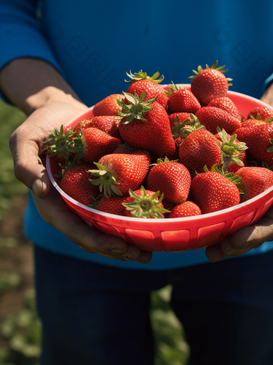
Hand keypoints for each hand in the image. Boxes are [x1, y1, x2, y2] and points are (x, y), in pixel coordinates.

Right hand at [10, 97, 151, 263]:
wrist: (60, 108)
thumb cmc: (39, 124)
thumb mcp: (24, 140)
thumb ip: (25, 166)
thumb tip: (42, 192)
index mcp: (54, 202)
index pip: (75, 229)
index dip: (97, 241)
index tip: (120, 248)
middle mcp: (74, 204)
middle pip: (96, 234)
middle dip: (119, 248)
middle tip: (144, 256)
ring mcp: (90, 195)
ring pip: (110, 223)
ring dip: (131, 236)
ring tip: (156, 244)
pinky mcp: (105, 183)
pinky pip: (120, 201)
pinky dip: (136, 211)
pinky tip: (156, 216)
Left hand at [205, 102, 272, 261]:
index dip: (255, 234)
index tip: (236, 241)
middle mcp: (265, 199)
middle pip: (250, 228)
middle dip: (232, 244)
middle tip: (213, 253)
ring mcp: (247, 191)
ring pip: (232, 218)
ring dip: (215, 234)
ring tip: (196, 244)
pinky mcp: (231, 179)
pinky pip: (218, 194)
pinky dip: (204, 206)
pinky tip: (186, 213)